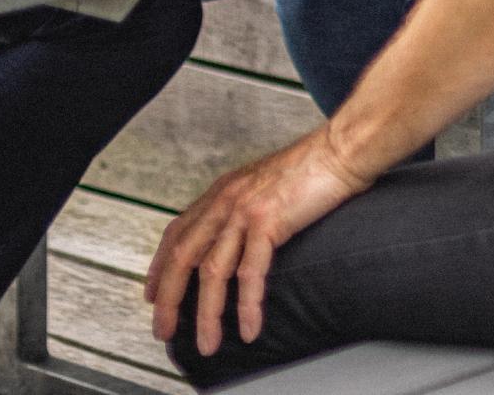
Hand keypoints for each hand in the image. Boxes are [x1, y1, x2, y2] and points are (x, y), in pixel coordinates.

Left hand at [146, 125, 371, 353]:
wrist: (340, 151)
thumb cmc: (312, 169)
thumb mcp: (263, 186)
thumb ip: (244, 209)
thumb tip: (237, 239)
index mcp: (222, 191)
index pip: (177, 232)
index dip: (160, 266)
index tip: (153, 294)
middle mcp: (225, 200)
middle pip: (184, 256)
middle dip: (170, 299)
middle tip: (165, 330)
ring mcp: (244, 210)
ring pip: (213, 271)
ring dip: (207, 313)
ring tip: (208, 342)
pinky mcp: (268, 221)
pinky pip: (251, 272)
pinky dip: (247, 304)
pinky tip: (249, 327)